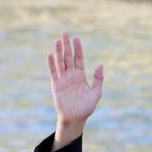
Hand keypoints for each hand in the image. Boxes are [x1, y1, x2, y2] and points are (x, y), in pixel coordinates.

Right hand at [48, 33, 103, 149]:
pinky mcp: (56, 85)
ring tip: (57, 40)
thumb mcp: (96, 93)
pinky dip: (51, 63)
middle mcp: (71, 76)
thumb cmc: (86, 107)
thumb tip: (100, 65)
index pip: (79, 59)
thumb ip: (98, 79)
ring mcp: (63, 79)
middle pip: (68, 57)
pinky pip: (53, 72)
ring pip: (60, 62)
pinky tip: (50, 54)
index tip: (77, 38)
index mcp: (80, 76)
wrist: (75, 118)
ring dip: (58, 51)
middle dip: (67, 46)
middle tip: (65, 33)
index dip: (78, 49)